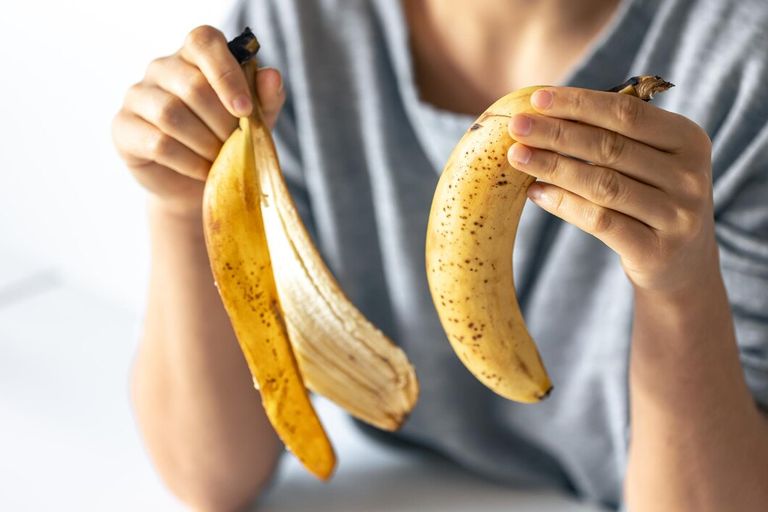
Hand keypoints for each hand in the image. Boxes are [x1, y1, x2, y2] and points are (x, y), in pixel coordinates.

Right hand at [112, 25, 284, 217]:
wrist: (196, 184)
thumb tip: (272, 75)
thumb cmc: (228, 142)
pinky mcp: (123, 127)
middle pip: (192, 86)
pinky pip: (157, 142)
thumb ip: (267, 97)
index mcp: (194, 55)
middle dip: (222, 122)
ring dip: (205, 143)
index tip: (246, 111)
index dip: (227, 74)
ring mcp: (138, 96)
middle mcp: (162, 68)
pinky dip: (188, 162)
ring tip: (221, 160)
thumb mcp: (258, 121)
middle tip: (237, 146)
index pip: (205, 42)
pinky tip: (204, 171)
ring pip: (171, 114)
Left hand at [506, 87, 716, 293]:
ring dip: (553, 167)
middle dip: (557, 133)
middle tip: (516, 126)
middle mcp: (689, 176)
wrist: (684, 264)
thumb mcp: (648, 162)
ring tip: (517, 157)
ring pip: (602, 184)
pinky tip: (535, 193)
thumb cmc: (652, 198)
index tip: (536, 98)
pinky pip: (601, 221)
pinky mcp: (655, 251)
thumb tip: (542, 112)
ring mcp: (676, 216)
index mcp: (688, 140)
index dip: (579, 104)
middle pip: (610, 147)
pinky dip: (564, 204)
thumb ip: (611, 136)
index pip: (627, 113)